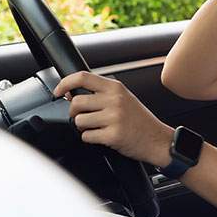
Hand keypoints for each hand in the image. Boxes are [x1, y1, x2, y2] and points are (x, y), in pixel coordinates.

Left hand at [53, 71, 173, 167]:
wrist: (157, 139)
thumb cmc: (139, 120)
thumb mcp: (123, 98)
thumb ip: (100, 93)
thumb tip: (70, 93)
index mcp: (115, 88)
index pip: (82, 77)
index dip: (65, 83)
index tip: (58, 91)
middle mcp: (114, 100)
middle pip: (76, 102)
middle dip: (74, 113)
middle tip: (82, 117)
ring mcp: (114, 117)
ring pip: (79, 121)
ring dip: (83, 127)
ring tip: (97, 128)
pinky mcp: (113, 135)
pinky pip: (87, 136)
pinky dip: (90, 138)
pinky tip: (102, 136)